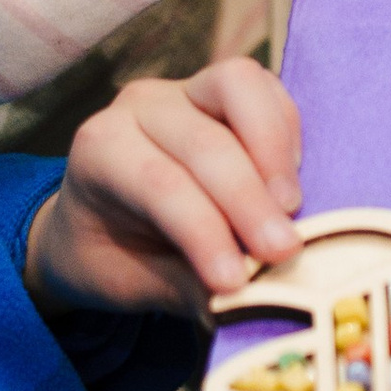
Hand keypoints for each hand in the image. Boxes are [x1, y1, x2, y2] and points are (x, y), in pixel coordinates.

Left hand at [26, 60, 303, 314]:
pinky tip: (289, 183)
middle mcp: (141, 106)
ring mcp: (187, 87)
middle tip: (282, 251)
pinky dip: (286, 131)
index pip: (160, 185)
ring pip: (238, 87)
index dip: (204, 232)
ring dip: (274, 149)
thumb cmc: (112, 252)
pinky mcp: (227, 88)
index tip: (235, 281)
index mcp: (100, 149)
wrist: (99, 219)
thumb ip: (183, 287)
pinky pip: (266, 89)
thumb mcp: (130, 282)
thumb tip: (243, 303)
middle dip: (248, 199)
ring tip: (291, 207)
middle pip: (205, 141)